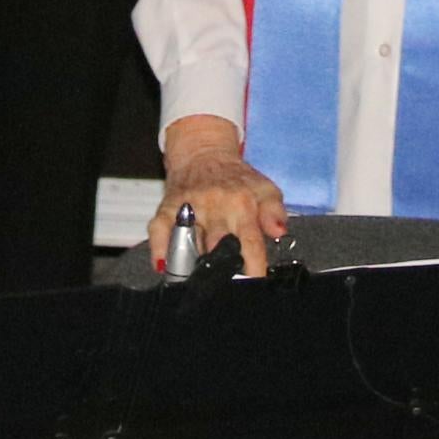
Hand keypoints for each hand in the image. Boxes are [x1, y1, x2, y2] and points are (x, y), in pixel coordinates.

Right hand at [149, 117, 290, 276]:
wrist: (204, 152)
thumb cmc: (236, 178)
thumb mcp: (265, 189)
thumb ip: (275, 213)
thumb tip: (279, 232)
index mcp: (242, 204)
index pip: (249, 242)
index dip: (253, 267)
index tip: (254, 282)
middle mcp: (215, 205)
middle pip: (217, 245)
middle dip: (222, 269)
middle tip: (226, 286)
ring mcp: (189, 206)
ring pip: (188, 241)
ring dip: (191, 264)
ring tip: (196, 282)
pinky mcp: (168, 206)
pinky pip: (159, 228)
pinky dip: (159, 247)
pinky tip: (163, 266)